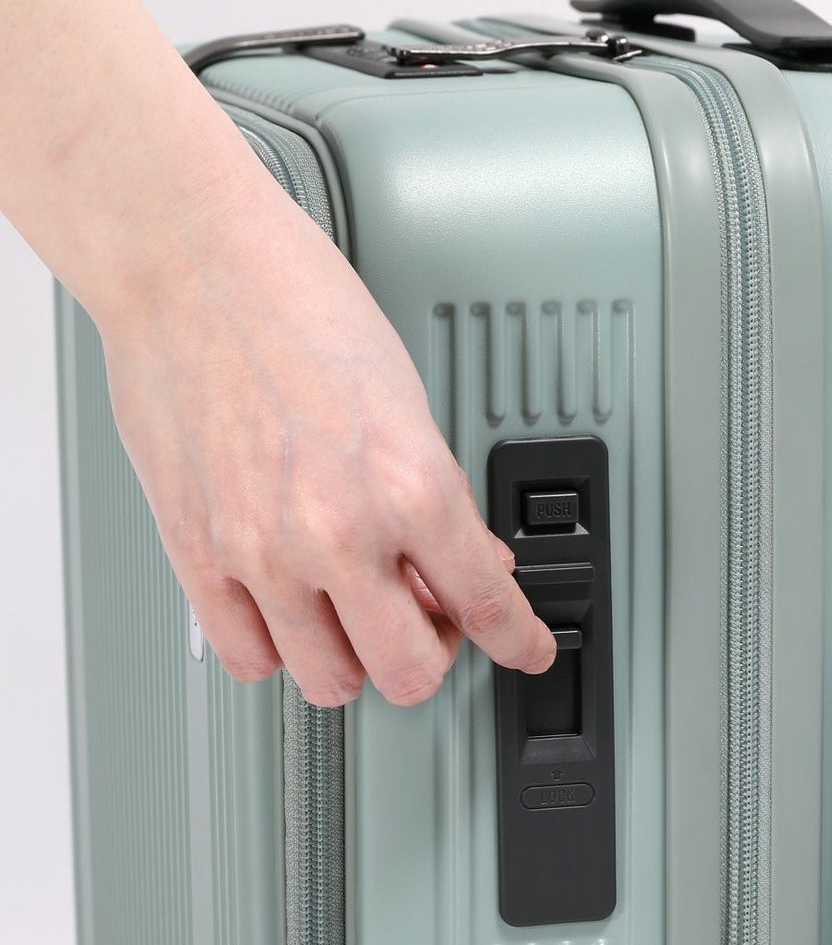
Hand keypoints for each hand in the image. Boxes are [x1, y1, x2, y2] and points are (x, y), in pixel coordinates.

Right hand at [97, 169, 555, 706]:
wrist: (190, 263)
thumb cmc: (298, 306)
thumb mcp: (408, 400)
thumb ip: (441, 498)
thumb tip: (468, 559)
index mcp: (410, 485)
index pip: (487, 604)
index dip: (520, 641)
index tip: (527, 649)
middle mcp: (339, 531)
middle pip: (411, 672)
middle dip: (433, 654)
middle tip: (428, 621)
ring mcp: (264, 551)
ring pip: (331, 681)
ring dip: (356, 660)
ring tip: (354, 616)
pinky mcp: (198, 553)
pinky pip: (249, 658)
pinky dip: (280, 650)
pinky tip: (291, 616)